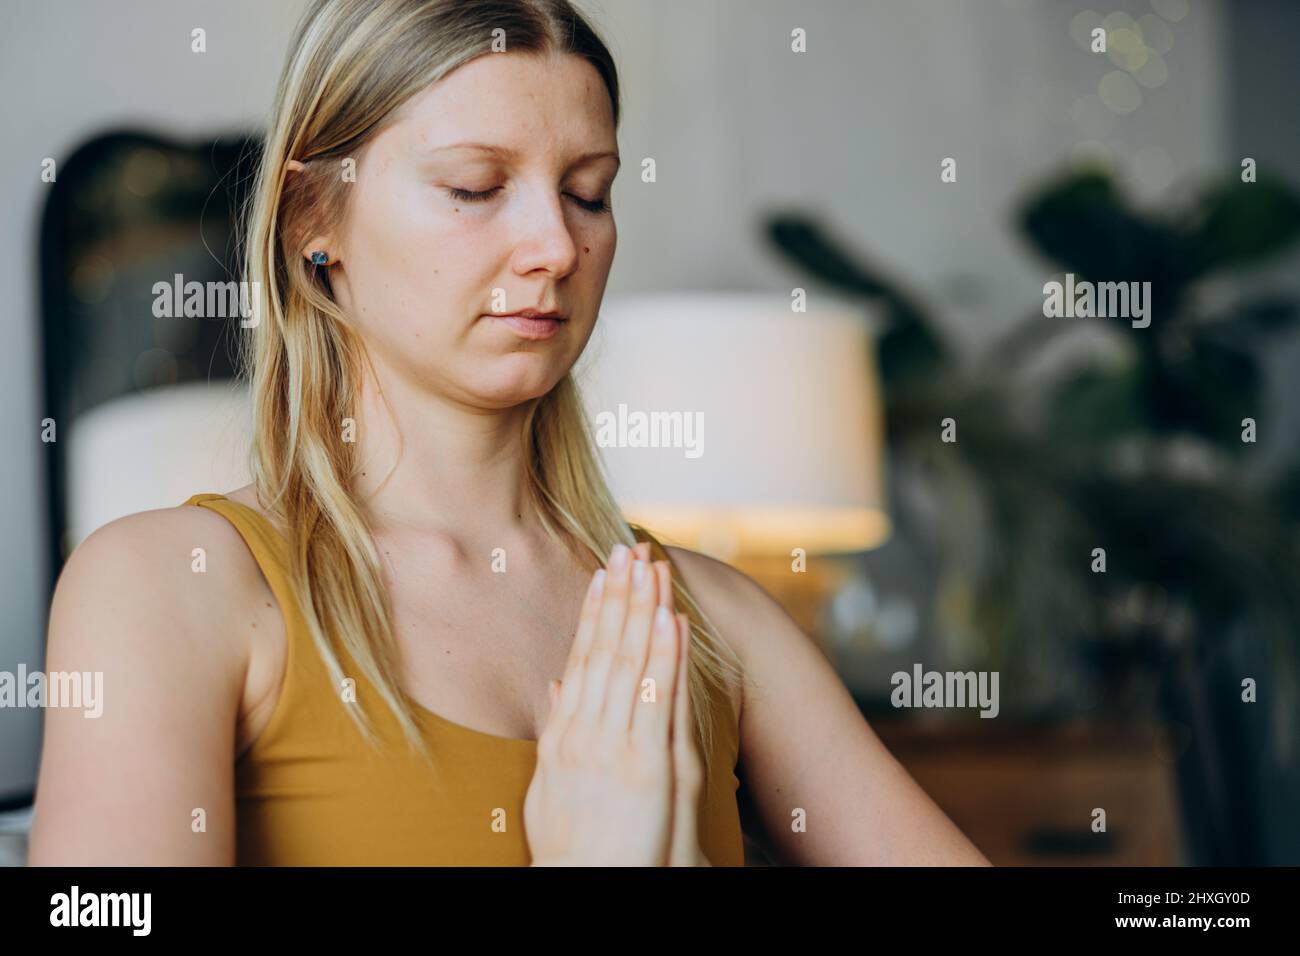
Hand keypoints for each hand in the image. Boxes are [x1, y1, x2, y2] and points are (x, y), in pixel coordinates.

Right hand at [524, 540, 683, 865]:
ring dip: (643, 610)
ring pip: (631, 662)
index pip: (582, 658)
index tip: (603, 574)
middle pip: (605, 650)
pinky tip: (670, 619)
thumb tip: (555, 686)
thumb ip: (554, 731)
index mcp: (564, 735)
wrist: (589, 888)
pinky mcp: (650, 764)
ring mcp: (618, 746)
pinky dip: (665, 655)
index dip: (594, 613)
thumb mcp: (548, 787)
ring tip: (651, 567)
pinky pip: (659, 697)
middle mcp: (587, 732)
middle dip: (619, 596)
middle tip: (628, 549)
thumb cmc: (573, 848)